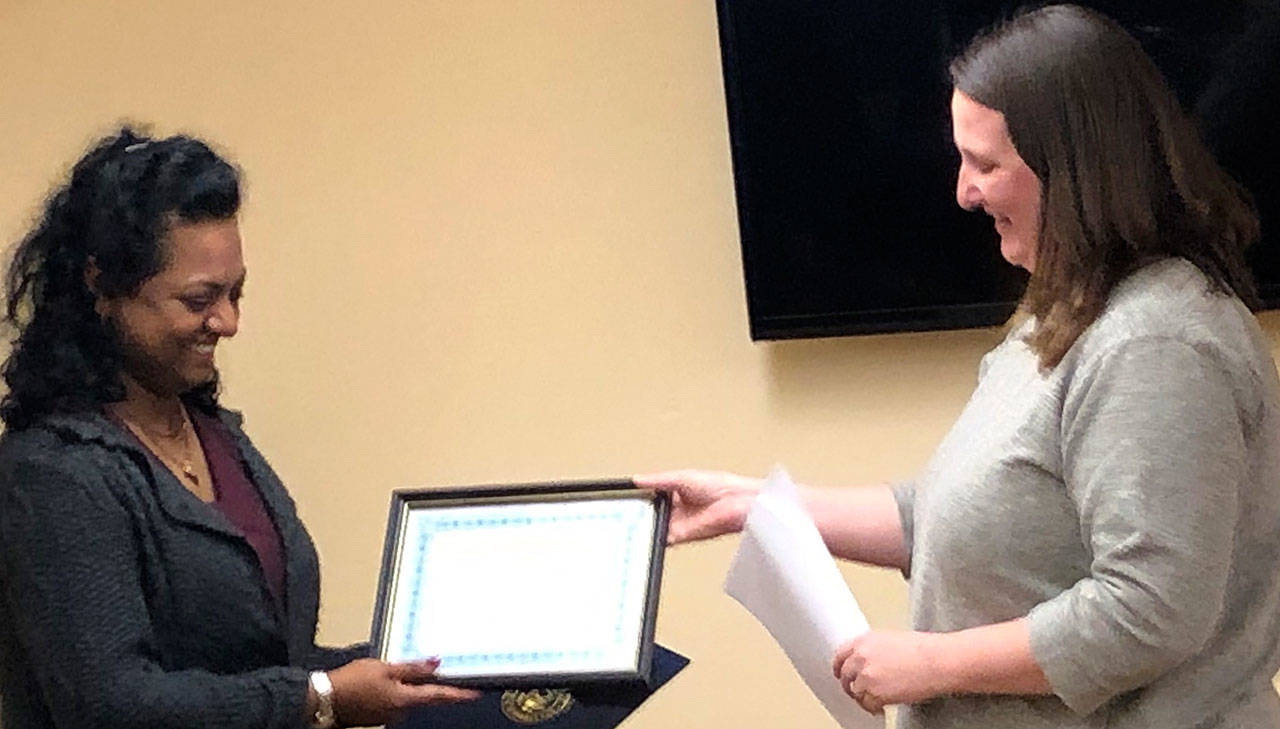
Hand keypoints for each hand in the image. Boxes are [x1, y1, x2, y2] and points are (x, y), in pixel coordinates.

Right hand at [327, 658, 480, 726]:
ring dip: (403, 684)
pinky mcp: (376, 715)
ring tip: (382, 672)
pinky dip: (391, 690)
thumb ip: (413, 668)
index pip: (439, 696)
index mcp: (404, 700)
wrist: (324, 699)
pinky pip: (392, 700)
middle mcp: (400, 712)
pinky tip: (376, 682)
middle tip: (416, 666)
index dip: (459, 694)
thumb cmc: (351, 683)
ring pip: (405, 697)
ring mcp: (388, 715)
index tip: (475, 694)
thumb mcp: (385, 668)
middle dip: (422, 682)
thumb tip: (436, 664)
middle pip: (422, 696)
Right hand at [632, 469, 759, 543]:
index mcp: (677, 493)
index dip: (638, 498)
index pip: (651, 497)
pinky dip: (653, 538)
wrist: (737, 502)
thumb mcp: (682, 477)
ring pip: (654, 527)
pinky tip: (644, 533)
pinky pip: (663, 538)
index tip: (624, 498)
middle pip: (651, 514)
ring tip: (629, 523)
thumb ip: (659, 480)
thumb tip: (638, 479)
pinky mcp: (683, 536)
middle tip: (623, 512)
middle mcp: (677, 510)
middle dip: (638, 514)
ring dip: (644, 527)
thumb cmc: (722, 487)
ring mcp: (679, 524)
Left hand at [832, 631, 947, 714]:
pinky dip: (874, 707)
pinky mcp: (874, 693)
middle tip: (859, 690)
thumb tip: (870, 660)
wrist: (937, 661)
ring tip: (875, 699)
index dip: (840, 666)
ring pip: (855, 691)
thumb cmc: (924, 649)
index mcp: (865, 640)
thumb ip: (874, 648)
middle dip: (851, 684)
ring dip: (863, 697)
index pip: (841, 654)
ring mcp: (866, 675)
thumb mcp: (892, 639)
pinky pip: (867, 704)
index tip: (841, 673)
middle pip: (845, 675)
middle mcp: (861, 656)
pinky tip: (882, 706)